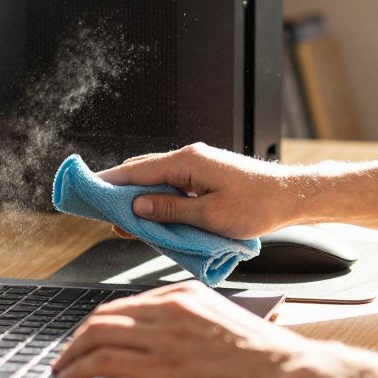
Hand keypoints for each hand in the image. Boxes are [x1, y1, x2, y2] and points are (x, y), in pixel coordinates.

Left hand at [52, 281, 311, 377]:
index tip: (89, 337)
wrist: (290, 373)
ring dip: (71, 352)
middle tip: (67, 354)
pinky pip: (103, 360)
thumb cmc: (269, 358)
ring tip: (62, 369)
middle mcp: (170, 308)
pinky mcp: (160, 366)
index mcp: (187, 295)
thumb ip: (194, 327)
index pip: (128, 304)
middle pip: (105, 315)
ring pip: (97, 333)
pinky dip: (79, 368)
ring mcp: (164, 336)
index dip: (101, 322)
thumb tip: (170, 346)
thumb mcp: (226, 324)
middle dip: (78, 336)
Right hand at [97, 143, 316, 238]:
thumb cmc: (257, 206)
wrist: (290, 198)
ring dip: (139, 197)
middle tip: (99, 209)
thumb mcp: (209, 216)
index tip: (87, 191)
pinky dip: (157, 198)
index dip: (110, 182)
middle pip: (143, 171)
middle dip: (120, 190)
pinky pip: (172, 185)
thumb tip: (137, 206)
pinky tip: (150, 215)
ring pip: (157, 179)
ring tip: (121, 219)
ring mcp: (197, 166)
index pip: (137, 171)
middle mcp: (189, 158)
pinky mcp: (205, 176)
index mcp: (187, 162)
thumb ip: (170, 211)